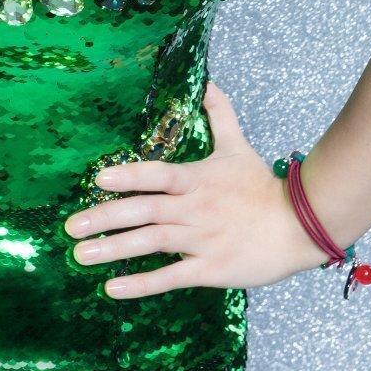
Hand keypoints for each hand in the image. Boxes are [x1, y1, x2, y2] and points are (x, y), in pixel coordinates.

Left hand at [62, 81, 325, 295]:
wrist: (300, 226)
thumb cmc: (263, 187)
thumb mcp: (238, 147)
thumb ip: (219, 115)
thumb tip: (206, 82)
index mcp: (197, 179)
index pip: (158, 174)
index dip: (129, 176)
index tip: (98, 179)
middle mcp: (195, 209)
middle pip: (144, 211)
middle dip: (105, 218)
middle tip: (71, 227)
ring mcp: (202, 240)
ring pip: (152, 244)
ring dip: (114, 250)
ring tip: (82, 255)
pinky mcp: (211, 269)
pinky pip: (171, 277)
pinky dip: (142, 284)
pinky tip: (113, 288)